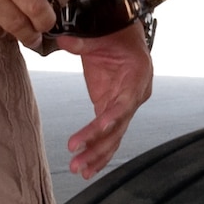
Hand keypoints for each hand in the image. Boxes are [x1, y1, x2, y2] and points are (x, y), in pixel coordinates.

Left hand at [55, 21, 152, 179]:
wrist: (125, 34)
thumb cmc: (118, 34)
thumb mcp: (102, 35)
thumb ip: (84, 42)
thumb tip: (65, 41)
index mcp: (138, 76)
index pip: (125, 103)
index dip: (111, 118)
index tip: (98, 129)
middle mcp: (134, 96)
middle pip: (118, 127)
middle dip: (98, 146)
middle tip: (78, 159)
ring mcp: (124, 105)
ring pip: (114, 137)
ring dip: (96, 155)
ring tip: (78, 169)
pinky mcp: (112, 109)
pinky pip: (108, 135)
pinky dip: (99, 152)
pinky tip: (87, 168)